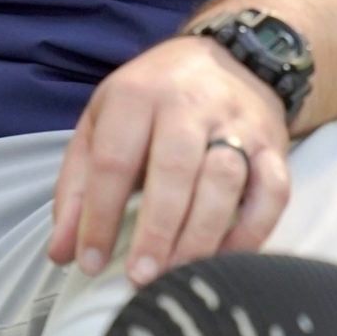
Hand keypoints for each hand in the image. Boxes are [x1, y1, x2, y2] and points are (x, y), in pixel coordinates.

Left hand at [48, 35, 292, 284]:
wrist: (233, 57)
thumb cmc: (154, 102)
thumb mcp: (101, 124)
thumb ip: (77, 187)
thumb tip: (62, 252)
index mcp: (138, 96)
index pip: (114, 161)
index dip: (99, 217)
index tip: (90, 263)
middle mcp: (192, 104)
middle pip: (175, 169)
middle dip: (157, 229)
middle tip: (140, 278)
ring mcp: (239, 123)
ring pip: (226, 180)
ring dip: (202, 233)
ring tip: (179, 274)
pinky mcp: (274, 145)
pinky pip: (274, 191)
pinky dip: (254, 231)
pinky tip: (226, 259)